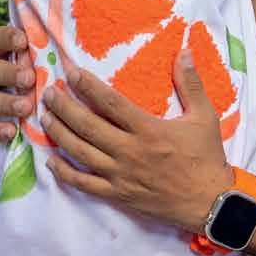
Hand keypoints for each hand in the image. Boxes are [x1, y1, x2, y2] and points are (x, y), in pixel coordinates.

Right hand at [0, 24, 35, 142]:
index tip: (24, 41)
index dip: (8, 39)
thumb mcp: (34, 59)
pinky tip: (11, 131)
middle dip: (9, 74)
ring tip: (26, 107)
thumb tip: (64, 43)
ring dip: (7, 103)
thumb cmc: (32, 72)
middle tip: (29, 78)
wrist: (17, 103)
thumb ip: (41, 51)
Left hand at [38, 48, 230, 231]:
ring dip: (59, 133)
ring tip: (45, 117)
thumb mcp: (205, 117)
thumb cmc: (207, 158)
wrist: (210, 203)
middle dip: (63, 107)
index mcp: (149, 129)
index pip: (110, 103)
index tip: (70, 72)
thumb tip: (184, 52)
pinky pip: (84, 184)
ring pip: (80, 152)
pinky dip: (65, 173)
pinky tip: (51, 160)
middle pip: (87, 126)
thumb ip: (191, 84)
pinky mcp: (118, 194)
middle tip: (48, 92)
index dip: (87, 86)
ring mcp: (121, 175)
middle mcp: (130, 151)